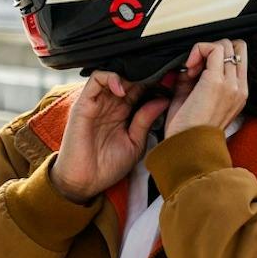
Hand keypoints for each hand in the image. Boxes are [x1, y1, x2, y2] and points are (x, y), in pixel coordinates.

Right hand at [50, 72, 170, 202]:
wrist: (85, 183)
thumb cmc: (107, 167)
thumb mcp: (135, 143)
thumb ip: (145, 120)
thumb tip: (163, 99)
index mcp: (124, 113)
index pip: (140, 88)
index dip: (155, 83)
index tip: (172, 82)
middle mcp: (110, 105)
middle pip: (129, 78)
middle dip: (145, 74)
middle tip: (162, 75)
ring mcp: (97, 103)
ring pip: (113, 74)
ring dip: (129, 75)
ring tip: (142, 83)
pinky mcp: (84, 104)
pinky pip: (96, 80)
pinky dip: (110, 78)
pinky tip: (123, 90)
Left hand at [163, 40, 247, 138]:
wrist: (188, 146)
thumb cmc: (188, 129)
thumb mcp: (196, 100)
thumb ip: (196, 80)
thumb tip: (189, 65)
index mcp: (238, 93)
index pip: (238, 57)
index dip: (217, 55)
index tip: (197, 70)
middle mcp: (239, 87)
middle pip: (236, 47)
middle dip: (213, 49)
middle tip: (195, 68)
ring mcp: (230, 84)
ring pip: (225, 45)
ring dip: (205, 51)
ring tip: (191, 71)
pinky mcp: (216, 82)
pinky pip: (213, 49)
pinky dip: (198, 51)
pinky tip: (189, 69)